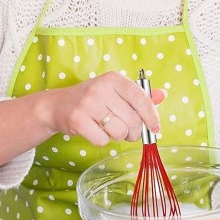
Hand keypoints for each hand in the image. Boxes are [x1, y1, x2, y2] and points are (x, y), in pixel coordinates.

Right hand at [47, 71, 164, 145]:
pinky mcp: (78, 120)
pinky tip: (95, 131)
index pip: (141, 98)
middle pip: (133, 120)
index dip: (151, 116)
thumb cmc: (92, 99)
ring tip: (109, 129)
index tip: (155, 127)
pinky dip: (102, 140)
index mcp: (113, 78)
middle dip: (134, 131)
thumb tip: (162, 95)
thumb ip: (139, 95)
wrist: (57, 105)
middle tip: (128, 131)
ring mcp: (88, 104)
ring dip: (118, 137)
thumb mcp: (115, 91)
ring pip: (119, 132)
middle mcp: (101, 88)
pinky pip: (103, 140)